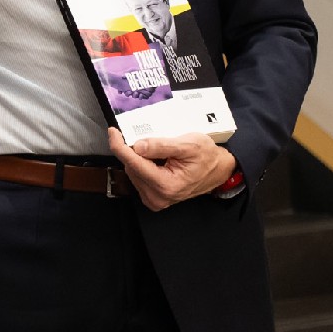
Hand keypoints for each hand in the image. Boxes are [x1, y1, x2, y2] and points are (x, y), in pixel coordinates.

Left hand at [108, 129, 236, 211]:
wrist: (218, 170)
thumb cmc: (207, 157)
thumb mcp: (188, 145)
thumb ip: (162, 146)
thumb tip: (138, 146)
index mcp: (165, 185)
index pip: (133, 163)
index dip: (119, 145)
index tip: (113, 132)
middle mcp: (157, 197)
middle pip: (131, 167)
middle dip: (133, 151)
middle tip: (147, 139)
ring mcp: (155, 200)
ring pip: (133, 172)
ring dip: (138, 158)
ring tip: (157, 151)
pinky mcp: (153, 198)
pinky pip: (139, 178)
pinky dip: (142, 166)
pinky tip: (155, 160)